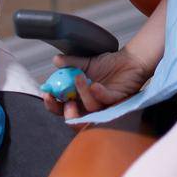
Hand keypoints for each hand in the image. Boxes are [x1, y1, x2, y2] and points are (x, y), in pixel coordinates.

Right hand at [40, 49, 154, 119]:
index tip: (46, 93)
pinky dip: (99, 94)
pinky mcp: (117, 100)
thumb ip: (70, 62)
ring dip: (82, 93)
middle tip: (63, 100)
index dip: (53, 104)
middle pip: (74, 117)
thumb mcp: (86, 62)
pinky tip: (95, 85)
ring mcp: (104, 104)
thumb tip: (56, 60)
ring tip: (79, 77)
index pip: (62, 107)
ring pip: (90, 108)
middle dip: (66, 111)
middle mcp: (91, 105)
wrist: (130, 59)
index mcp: (80, 98)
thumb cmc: (110, 64)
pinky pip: (106, 101)